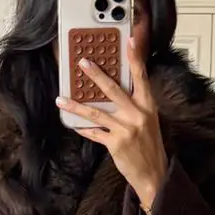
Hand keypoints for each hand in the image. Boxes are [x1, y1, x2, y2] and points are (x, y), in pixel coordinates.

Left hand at [57, 31, 168, 213]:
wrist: (153, 174)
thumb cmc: (149, 145)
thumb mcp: (148, 120)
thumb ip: (134, 105)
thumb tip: (112, 90)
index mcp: (148, 106)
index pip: (141, 77)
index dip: (135, 58)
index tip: (128, 40)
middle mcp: (137, 115)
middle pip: (113, 90)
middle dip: (96, 75)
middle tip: (82, 62)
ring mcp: (126, 129)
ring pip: (96, 113)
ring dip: (76, 106)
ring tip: (61, 99)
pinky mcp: (115, 144)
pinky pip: (94, 133)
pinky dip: (83, 128)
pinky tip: (73, 124)